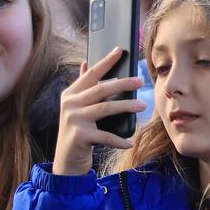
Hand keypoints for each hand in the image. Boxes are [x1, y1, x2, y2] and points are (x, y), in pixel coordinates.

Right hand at [52, 48, 145, 175]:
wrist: (66, 159)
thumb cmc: (77, 129)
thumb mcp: (76, 106)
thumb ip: (83, 86)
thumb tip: (86, 62)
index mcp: (71, 94)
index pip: (91, 74)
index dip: (106, 61)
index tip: (120, 50)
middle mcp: (70, 104)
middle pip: (101, 89)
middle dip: (123, 83)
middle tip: (141, 80)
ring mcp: (74, 120)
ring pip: (105, 108)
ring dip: (127, 107)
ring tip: (143, 106)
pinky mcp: (79, 136)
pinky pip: (106, 136)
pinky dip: (120, 140)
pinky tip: (130, 142)